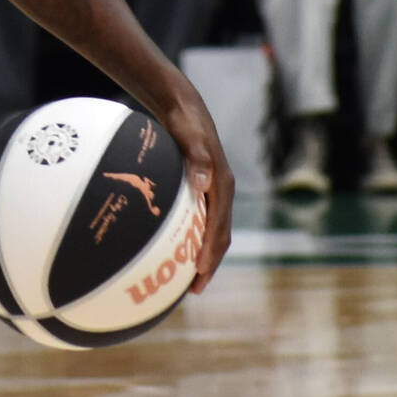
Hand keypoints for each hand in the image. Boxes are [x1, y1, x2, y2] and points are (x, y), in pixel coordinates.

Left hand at [156, 88, 232, 295]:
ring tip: (186, 280)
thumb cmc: (185, 122)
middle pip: (220, 237)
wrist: (185, 107)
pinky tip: (173, 250)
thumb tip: (202, 184)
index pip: (220, 226)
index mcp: (222, 185)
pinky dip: (192, 240)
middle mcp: (221, 192)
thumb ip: (198, 159)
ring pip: (212, 232)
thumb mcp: (190, 136)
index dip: (211, 251)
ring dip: (203, 256)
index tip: (199, 271)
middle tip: (194, 289)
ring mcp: (213, 193)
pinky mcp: (203, 191)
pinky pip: (201, 222)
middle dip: (210, 264)